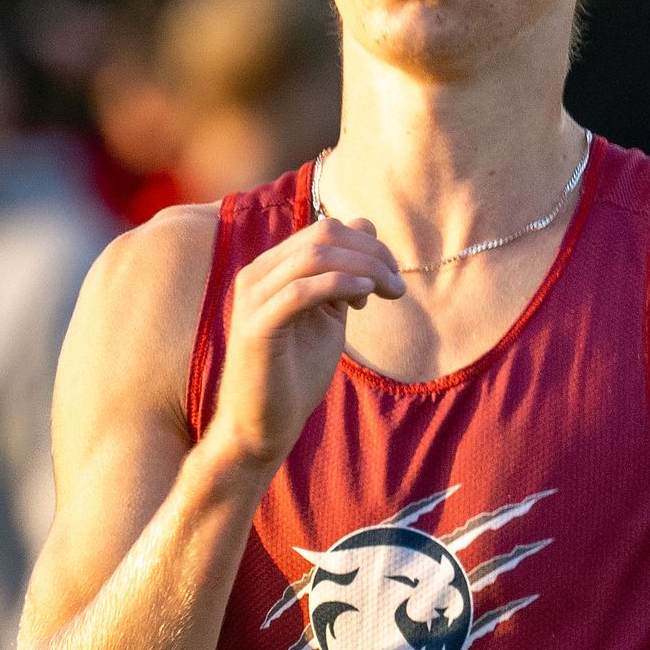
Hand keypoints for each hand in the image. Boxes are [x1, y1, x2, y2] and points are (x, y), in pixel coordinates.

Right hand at [207, 217, 403, 475]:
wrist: (264, 423)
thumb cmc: (297, 372)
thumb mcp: (328, 315)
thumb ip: (344, 275)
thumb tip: (365, 225)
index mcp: (272, 269)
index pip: (324, 232)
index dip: (367, 246)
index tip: (392, 277)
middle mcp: (256, 275)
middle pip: (322, 237)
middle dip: (371, 255)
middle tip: (397, 285)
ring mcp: (252, 298)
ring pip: (313, 257)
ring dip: (363, 269)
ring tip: (389, 292)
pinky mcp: (256, 327)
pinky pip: (299, 292)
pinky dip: (338, 285)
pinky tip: (364, 297)